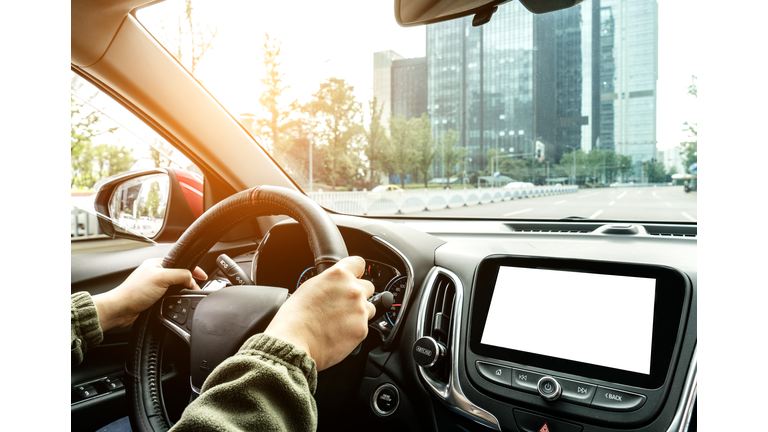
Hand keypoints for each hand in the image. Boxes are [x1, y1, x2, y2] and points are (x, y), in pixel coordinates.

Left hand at [93, 258, 206, 331]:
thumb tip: (191, 279)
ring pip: (174, 286)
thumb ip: (180, 275)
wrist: (120, 309)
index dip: (193, 269)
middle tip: (195, 289)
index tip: (203, 276)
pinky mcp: (152, 297)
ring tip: (186, 296)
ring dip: (180, 291)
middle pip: (179, 274)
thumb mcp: (161, 278)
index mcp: (157, 263)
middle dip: (188, 281)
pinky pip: (168, 296)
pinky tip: (174, 302)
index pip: (181, 262)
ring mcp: (153, 285)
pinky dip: (174, 299)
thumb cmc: (134, 292)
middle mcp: (155, 273)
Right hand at [264, 256, 375, 370]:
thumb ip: (330, 281)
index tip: (355, 277)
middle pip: (368, 287)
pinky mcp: (362, 329)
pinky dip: (355, 329)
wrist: (293, 341)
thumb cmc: (295, 316)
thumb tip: (336, 284)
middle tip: (344, 305)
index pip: (359, 263)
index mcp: (338, 275)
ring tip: (341, 321)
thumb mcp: (310, 286)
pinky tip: (339, 332)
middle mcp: (353, 289)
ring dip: (359, 312)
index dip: (356, 272)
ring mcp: (360, 309)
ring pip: (369, 307)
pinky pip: (365, 326)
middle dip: (359, 294)